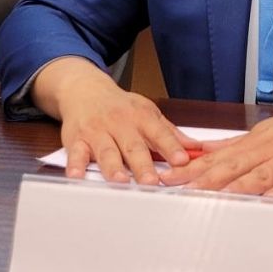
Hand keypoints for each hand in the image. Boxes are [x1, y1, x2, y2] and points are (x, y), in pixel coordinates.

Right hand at [32, 57, 199, 184]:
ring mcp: (98, 131)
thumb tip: (196, 148)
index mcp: (141, 117)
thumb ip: (169, 133)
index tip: (182, 160)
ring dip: (113, 167)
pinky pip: (76, 153)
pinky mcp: (77, 140)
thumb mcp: (147, 112)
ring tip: (121, 182)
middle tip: (152, 182)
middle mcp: (120, 123)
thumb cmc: (120, 106)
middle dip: (143, 164)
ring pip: (106, 151)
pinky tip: (78, 176)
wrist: (84, 90)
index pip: (159, 133)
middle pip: (133, 146)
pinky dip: (76, 165)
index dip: (171, 146)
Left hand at [158, 93, 272, 197]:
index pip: (214, 156)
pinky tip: (263, 204)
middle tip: (176, 192)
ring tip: (209, 203)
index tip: (164, 177)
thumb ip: (234, 146)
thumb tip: (202, 152)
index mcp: (252, 142)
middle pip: (228, 167)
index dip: (188, 168)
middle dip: (200, 180)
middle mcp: (263, 150)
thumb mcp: (264, 133)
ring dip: (231, 190)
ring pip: (254, 176)